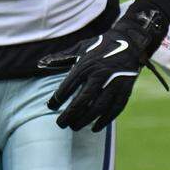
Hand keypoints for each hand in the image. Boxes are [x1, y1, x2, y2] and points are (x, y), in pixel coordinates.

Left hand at [40, 8, 166, 131]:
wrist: (129, 41)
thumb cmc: (99, 46)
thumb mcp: (79, 47)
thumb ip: (61, 58)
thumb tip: (40, 64)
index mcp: (86, 65)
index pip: (68, 86)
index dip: (57, 98)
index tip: (50, 107)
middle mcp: (99, 75)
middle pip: (82, 100)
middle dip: (70, 114)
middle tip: (60, 124)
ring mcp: (114, 83)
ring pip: (98, 107)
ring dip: (85, 120)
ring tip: (74, 127)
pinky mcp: (125, 90)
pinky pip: (115, 109)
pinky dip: (105, 120)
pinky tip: (95, 127)